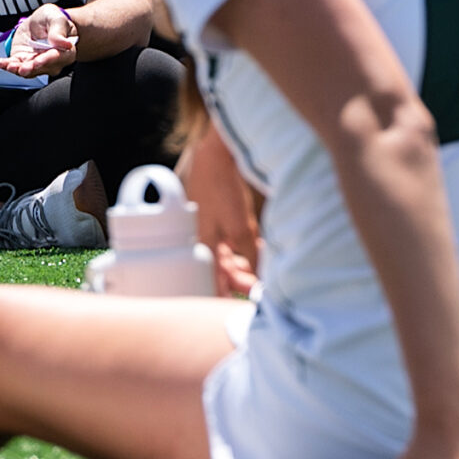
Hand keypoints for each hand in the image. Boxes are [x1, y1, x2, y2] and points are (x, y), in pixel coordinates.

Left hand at [0, 3, 78, 77]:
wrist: (40, 22)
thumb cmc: (52, 20)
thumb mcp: (56, 18)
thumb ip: (59, 30)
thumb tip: (64, 43)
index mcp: (66, 51)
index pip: (58, 57)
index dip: (47, 60)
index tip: (39, 61)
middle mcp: (52, 61)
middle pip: (42, 67)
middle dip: (31, 68)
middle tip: (22, 68)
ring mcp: (37, 63)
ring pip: (28, 70)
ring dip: (18, 69)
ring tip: (9, 66)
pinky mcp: (24, 62)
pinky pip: (16, 66)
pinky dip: (7, 65)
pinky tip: (1, 63)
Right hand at [177, 124, 262, 297]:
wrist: (218, 154)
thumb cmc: (223, 189)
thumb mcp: (240, 226)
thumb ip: (248, 253)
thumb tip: (255, 275)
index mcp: (201, 242)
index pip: (209, 278)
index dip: (221, 293)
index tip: (233, 305)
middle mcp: (202, 235)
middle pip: (218, 267)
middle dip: (236, 278)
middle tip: (256, 287)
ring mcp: (210, 223)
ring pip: (225, 253)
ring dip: (241, 263)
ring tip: (256, 269)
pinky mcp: (219, 213)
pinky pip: (229, 238)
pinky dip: (241, 246)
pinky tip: (257, 248)